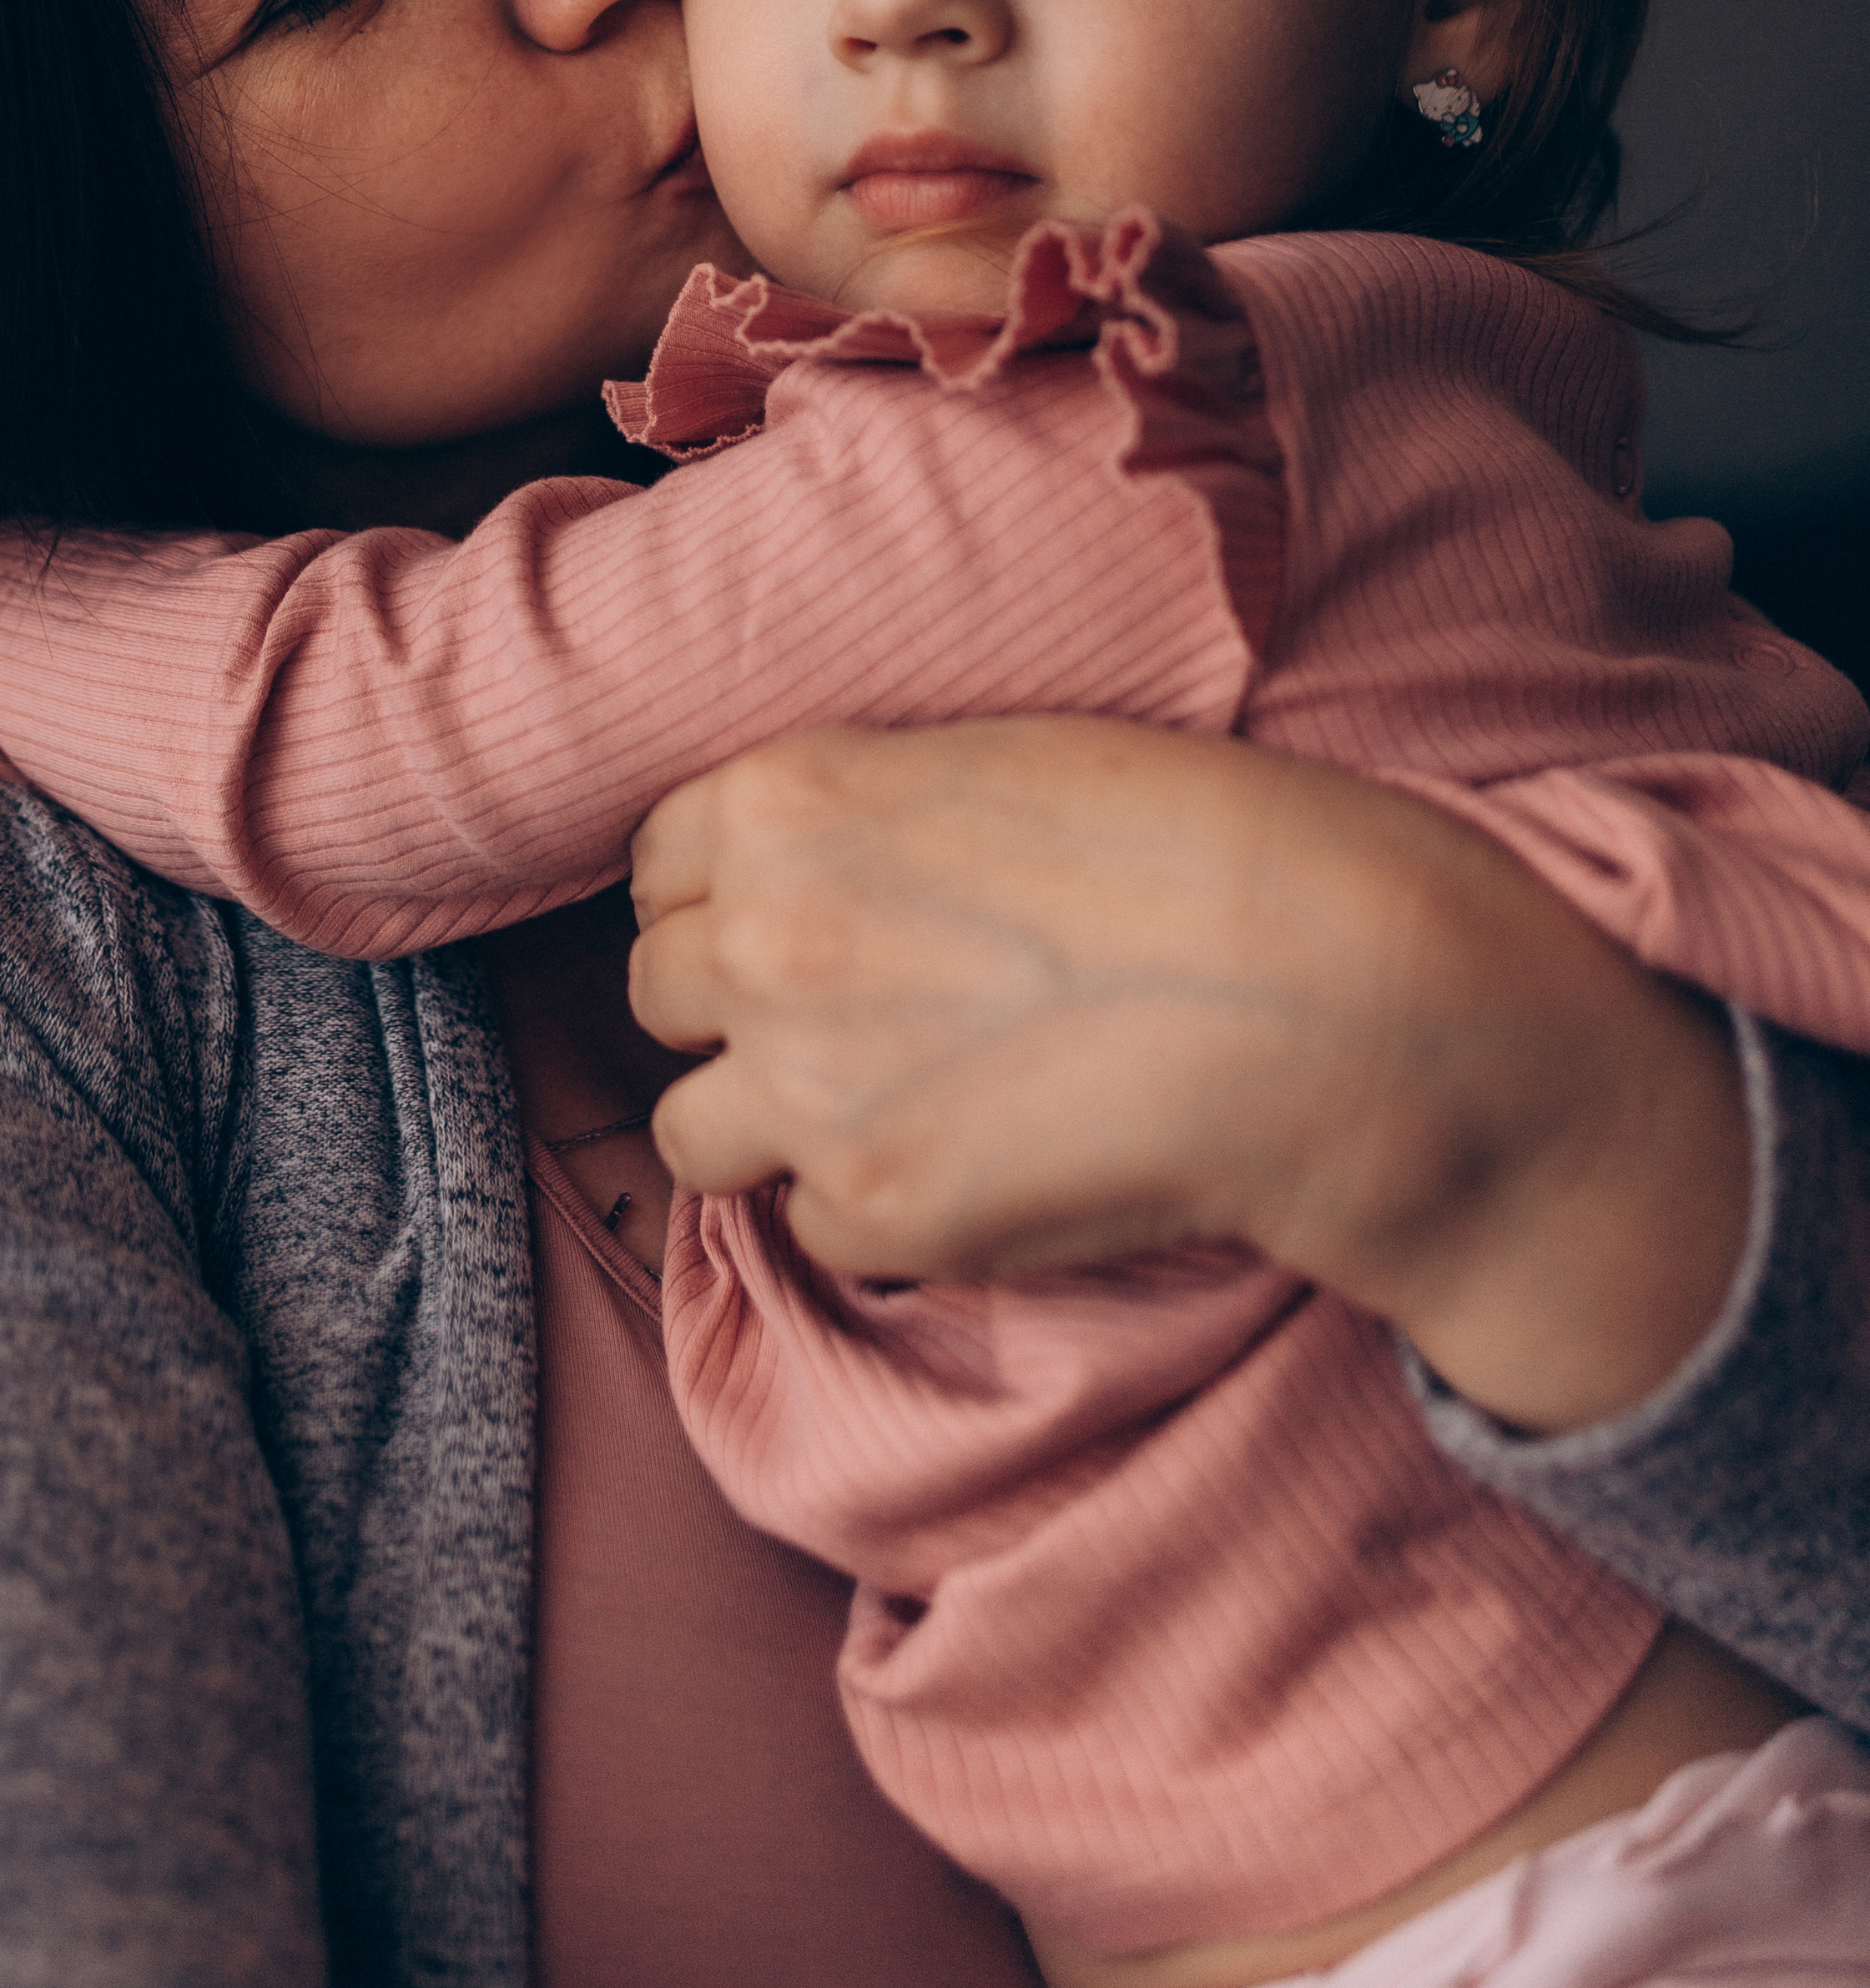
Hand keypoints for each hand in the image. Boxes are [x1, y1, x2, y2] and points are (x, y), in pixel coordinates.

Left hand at [628, 720, 1749, 1432]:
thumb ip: (877, 810)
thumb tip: (830, 865)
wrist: (1329, 990)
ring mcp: (806, 1085)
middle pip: (659, 994)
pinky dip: (879, 1213)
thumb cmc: (1209, 843)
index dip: (727, 896)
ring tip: (896, 1112)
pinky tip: (985, 1170)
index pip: (659, 864)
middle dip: (736, 1009)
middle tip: (858, 1021)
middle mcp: (765, 937)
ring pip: (691, 1132)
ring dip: (771, 1127)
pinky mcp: (874, 1212)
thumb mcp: (1011, 758)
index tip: (798, 920)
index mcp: (790, 799)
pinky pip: (811, 1230)